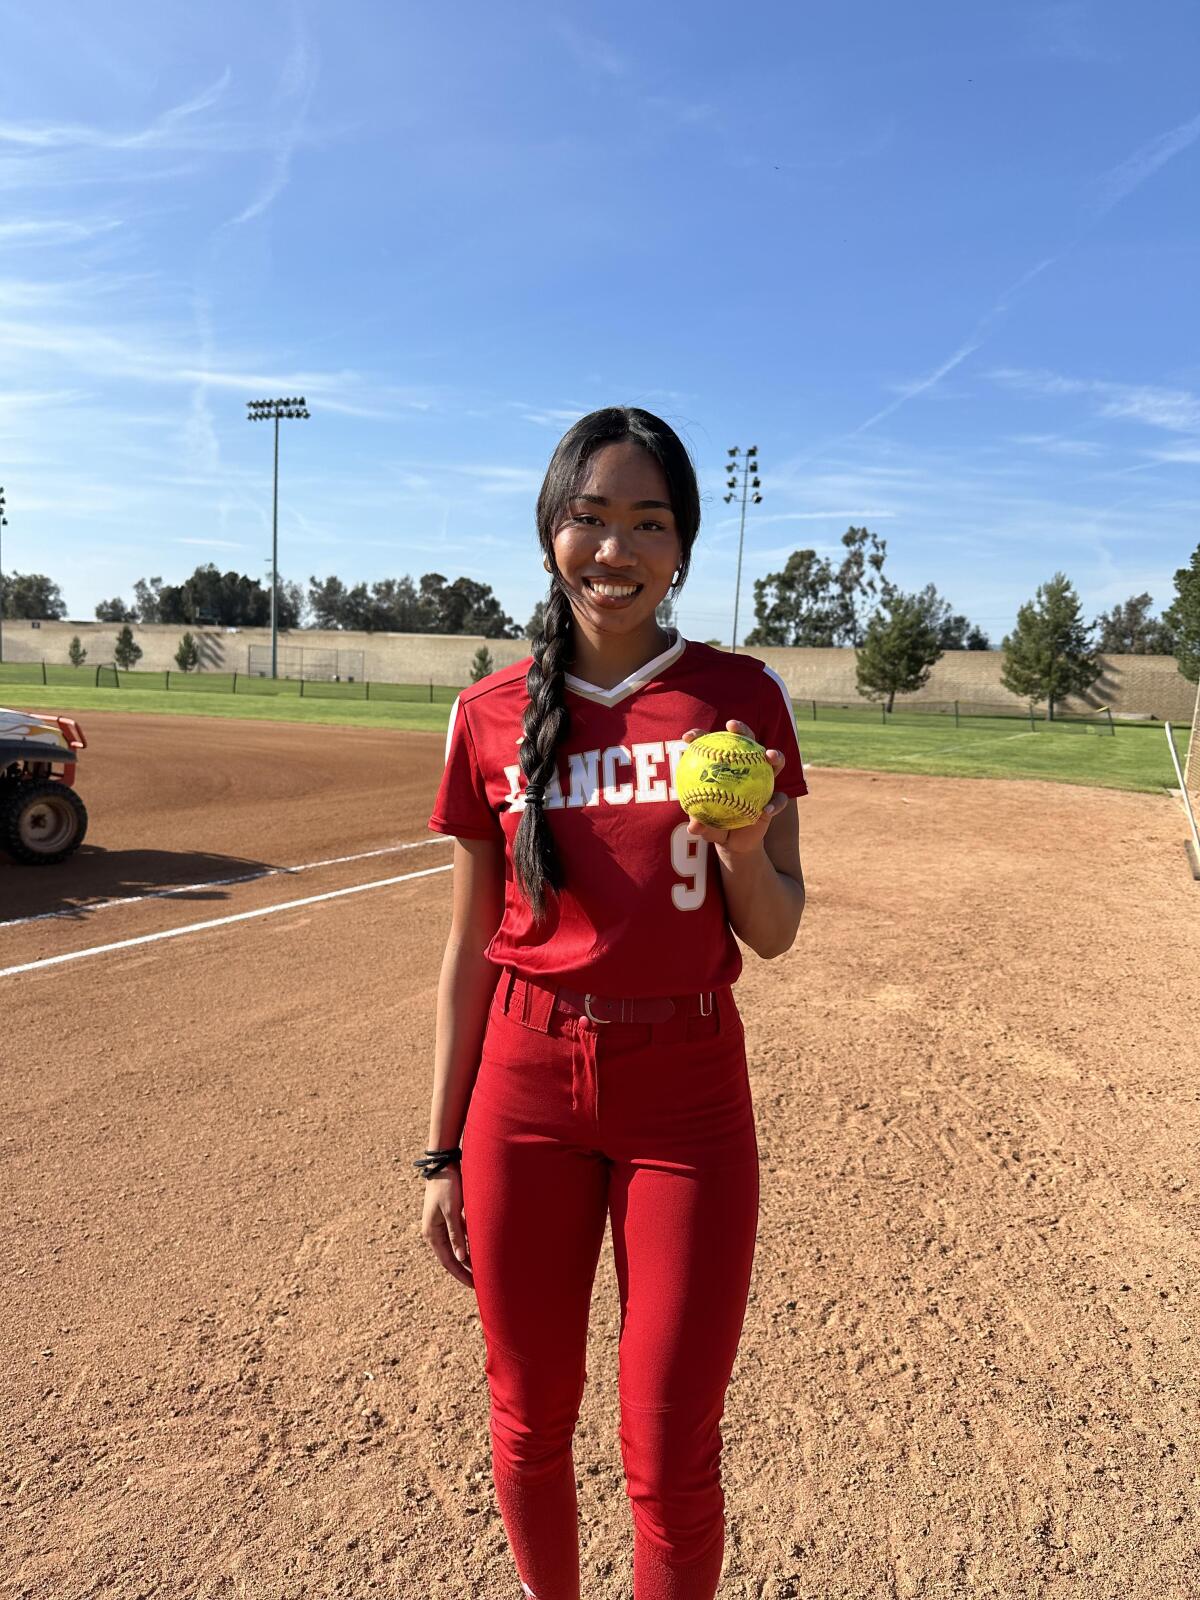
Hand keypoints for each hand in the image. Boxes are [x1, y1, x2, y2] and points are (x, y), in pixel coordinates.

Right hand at [420, 1165, 474, 1289]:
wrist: (444, 1163)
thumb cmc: (447, 1185)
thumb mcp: (452, 1211)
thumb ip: (456, 1235)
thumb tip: (461, 1258)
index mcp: (432, 1233)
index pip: (447, 1261)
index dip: (461, 1274)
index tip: (474, 1285)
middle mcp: (435, 1231)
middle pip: (451, 1256)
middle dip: (464, 1270)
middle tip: (480, 1282)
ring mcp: (441, 1223)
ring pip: (456, 1246)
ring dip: (468, 1256)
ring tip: (482, 1268)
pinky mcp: (449, 1215)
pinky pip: (459, 1235)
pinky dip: (469, 1242)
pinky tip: (480, 1248)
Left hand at [680, 719, 787, 855]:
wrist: (733, 842)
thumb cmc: (715, 826)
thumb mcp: (705, 826)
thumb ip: (700, 823)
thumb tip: (694, 825)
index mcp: (725, 767)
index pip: (713, 746)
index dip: (700, 737)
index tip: (687, 737)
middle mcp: (746, 768)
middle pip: (747, 741)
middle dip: (741, 729)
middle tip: (731, 725)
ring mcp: (764, 781)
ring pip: (774, 762)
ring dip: (775, 755)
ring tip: (768, 756)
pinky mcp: (775, 799)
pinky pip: (779, 799)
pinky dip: (774, 804)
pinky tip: (765, 810)